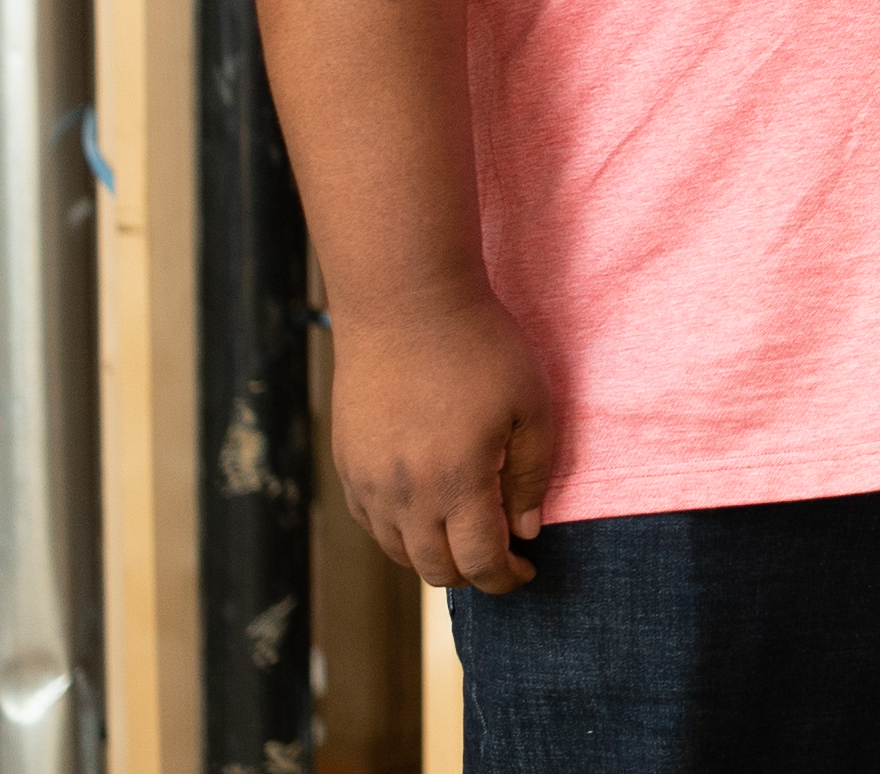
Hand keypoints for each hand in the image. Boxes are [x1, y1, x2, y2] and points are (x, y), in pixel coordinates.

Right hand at [328, 290, 556, 592]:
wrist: (404, 303)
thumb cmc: (480, 347)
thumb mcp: (531, 405)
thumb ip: (532, 475)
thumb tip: (525, 529)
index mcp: (456, 484)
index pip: (479, 562)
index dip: (506, 577)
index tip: (527, 570)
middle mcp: (404, 494)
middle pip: (434, 569)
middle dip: (472, 575)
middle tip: (500, 558)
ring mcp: (368, 480)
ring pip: (398, 550)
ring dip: (434, 556)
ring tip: (465, 535)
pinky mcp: (347, 461)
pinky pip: (371, 521)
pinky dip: (399, 532)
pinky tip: (426, 512)